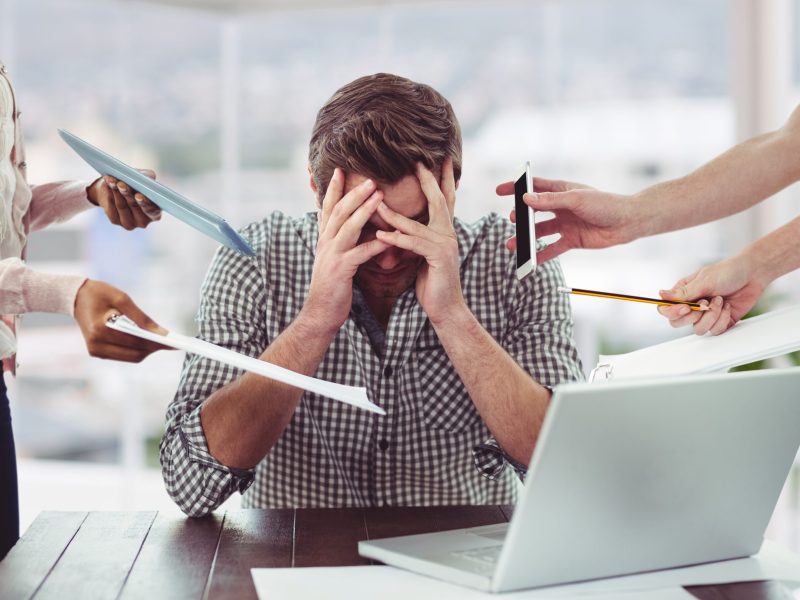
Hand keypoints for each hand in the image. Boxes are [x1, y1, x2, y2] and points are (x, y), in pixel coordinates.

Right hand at [74, 279, 170, 361]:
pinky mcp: (97, 352)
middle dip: (154, 348)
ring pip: (131, 357)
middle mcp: (96, 345)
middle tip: (171, 342)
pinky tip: (147, 340)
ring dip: (147, 350)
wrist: (76, 297)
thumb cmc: (100, 293)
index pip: (135, 341)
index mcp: (100, 330)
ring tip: (162, 341)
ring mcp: (95, 351)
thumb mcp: (122, 299)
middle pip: (135, 354)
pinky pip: (124, 355)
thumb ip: (142, 318)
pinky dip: (137, 349)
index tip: (174, 342)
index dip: (156, 343)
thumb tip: (162, 333)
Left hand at [87, 170, 161, 229]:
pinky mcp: (115, 220)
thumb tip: (146, 177)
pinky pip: (111, 205)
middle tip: (121, 184)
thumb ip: (149, 178)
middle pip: (134, 206)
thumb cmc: (136, 184)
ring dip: (116, 191)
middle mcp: (143, 221)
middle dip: (127, 194)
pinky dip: (109, 192)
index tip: (138, 195)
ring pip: (121, 205)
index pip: (152, 211)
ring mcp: (129, 223)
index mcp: (155, 213)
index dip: (145, 203)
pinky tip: (108, 184)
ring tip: (112, 180)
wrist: (118, 189)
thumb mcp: (145, 178)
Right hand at [303, 168, 388, 333]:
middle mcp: (325, 243)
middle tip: (370, 177)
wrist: (320, 313)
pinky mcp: (341, 271)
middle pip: (339, 211)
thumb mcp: (333, 259)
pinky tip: (390, 238)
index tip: (341, 170)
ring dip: (364, 210)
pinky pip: (360, 253)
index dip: (334, 189)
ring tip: (379, 196)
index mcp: (324, 239)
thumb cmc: (332, 287)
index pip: (328, 208)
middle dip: (354, 193)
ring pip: (348, 227)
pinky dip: (376, 244)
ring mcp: (332, 256)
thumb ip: (340, 242)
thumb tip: (351, 228)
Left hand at [375, 158, 463, 326]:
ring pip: (417, 223)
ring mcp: (445, 245)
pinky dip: (396, 239)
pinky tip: (380, 235)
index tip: (439, 159)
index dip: (442, 179)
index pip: (444, 199)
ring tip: (376, 202)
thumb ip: (417, 238)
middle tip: (418, 161)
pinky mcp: (438, 258)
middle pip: (439, 201)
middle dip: (428, 180)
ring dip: (394, 213)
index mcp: (445, 231)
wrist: (445, 308)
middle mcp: (448, 234)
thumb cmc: (432, 282)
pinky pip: (413, 244)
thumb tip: (402, 225)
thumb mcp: (423, 255)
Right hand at [496, 177, 634, 262]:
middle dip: (520, 216)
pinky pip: (552, 248)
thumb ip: (550, 200)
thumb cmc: (605, 204)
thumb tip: (526, 199)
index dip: (516, 188)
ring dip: (526, 238)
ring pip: (540, 231)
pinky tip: (530, 260)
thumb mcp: (576, 199)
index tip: (499, 191)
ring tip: (513, 245)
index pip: (534, 187)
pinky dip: (541, 255)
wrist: (627, 223)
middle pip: (534, 211)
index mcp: (562, 191)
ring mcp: (565, 224)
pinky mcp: (571, 240)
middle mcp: (561, 207)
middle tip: (513, 220)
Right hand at [656, 255, 765, 335]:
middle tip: (704, 304)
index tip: (686, 308)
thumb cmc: (728, 272)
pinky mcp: (719, 322)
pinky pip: (714, 331)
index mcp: (683, 293)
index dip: (672, 312)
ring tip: (720, 301)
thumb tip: (660, 295)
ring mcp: (705, 315)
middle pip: (677, 323)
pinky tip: (727, 306)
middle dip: (693, 316)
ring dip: (711, 316)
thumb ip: (683, 292)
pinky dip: (722, 319)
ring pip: (698, 329)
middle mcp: (692, 305)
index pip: (665, 309)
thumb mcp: (704, 280)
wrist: (753, 274)